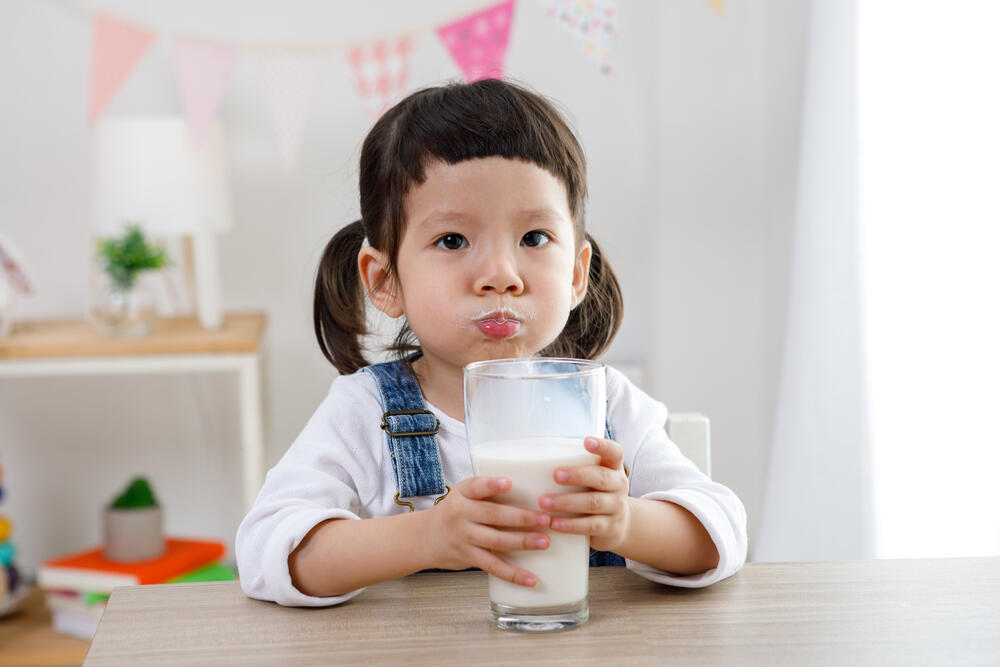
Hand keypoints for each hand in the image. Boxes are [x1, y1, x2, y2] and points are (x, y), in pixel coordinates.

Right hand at [425, 476, 550, 586]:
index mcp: (462, 494)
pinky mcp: (468, 557)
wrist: (424, 538)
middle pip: (494, 515)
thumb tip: (530, 492)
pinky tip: (531, 578)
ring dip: (522, 542)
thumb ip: (486, 492)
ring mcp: (464, 537)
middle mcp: (461, 514)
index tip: (508, 483)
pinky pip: (493, 566)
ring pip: (496, 541)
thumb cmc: (454, 512)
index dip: (492, 485)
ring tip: (544, 542)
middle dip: (522, 517)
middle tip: (546, 518)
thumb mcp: (463, 495)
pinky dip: (513, 574)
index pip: (476, 487)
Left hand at [539, 436, 630, 552]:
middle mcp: (618, 485)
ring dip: (567, 502)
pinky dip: (571, 525)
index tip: (586, 441)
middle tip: (555, 475)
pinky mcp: (609, 527)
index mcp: (613, 467)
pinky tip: (554, 523)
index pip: (614, 452)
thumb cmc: (595, 492)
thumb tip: (534, 455)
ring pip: (593, 502)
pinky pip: (590, 526)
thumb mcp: (594, 476)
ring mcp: (616, 507)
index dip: (602, 446)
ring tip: (544, 502)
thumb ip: (576, 465)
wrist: (618, 524)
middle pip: (601, 477)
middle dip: (577, 475)